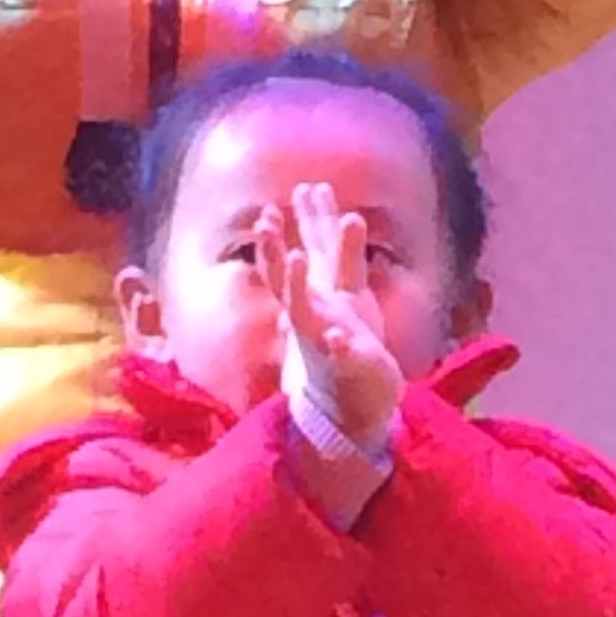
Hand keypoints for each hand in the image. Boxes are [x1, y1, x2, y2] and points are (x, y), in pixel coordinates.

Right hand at [259, 179, 403, 447]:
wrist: (350, 407)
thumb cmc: (343, 345)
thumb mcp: (343, 293)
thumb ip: (338, 250)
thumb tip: (328, 211)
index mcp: (306, 304)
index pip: (284, 266)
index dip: (274, 240)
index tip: (267, 210)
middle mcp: (307, 322)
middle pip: (284, 283)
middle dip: (274, 253)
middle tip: (265, 221)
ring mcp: (323, 345)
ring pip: (303, 314)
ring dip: (298, 287)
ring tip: (297, 257)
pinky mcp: (348, 368)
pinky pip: (342, 357)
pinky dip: (339, 346)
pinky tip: (339, 337)